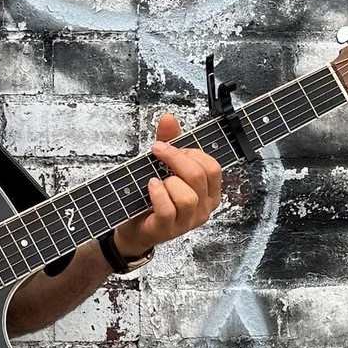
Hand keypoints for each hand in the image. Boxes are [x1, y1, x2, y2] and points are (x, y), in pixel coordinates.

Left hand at [110, 114, 224, 262]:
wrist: (135, 226)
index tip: (171, 146)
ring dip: (168, 182)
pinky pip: (168, 209)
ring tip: (156, 180)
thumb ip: (169, 142)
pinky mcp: (168, 229)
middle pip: (200, 177)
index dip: (191, 152)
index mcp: (209, 191)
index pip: (212, 167)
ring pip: (187, 197)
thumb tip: (168, 118)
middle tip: (158, 152)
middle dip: (176, 159)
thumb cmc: (154, 196)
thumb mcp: (163, 166)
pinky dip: (158, 194)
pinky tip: (150, 187)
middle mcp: (203, 208)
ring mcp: (187, 222)